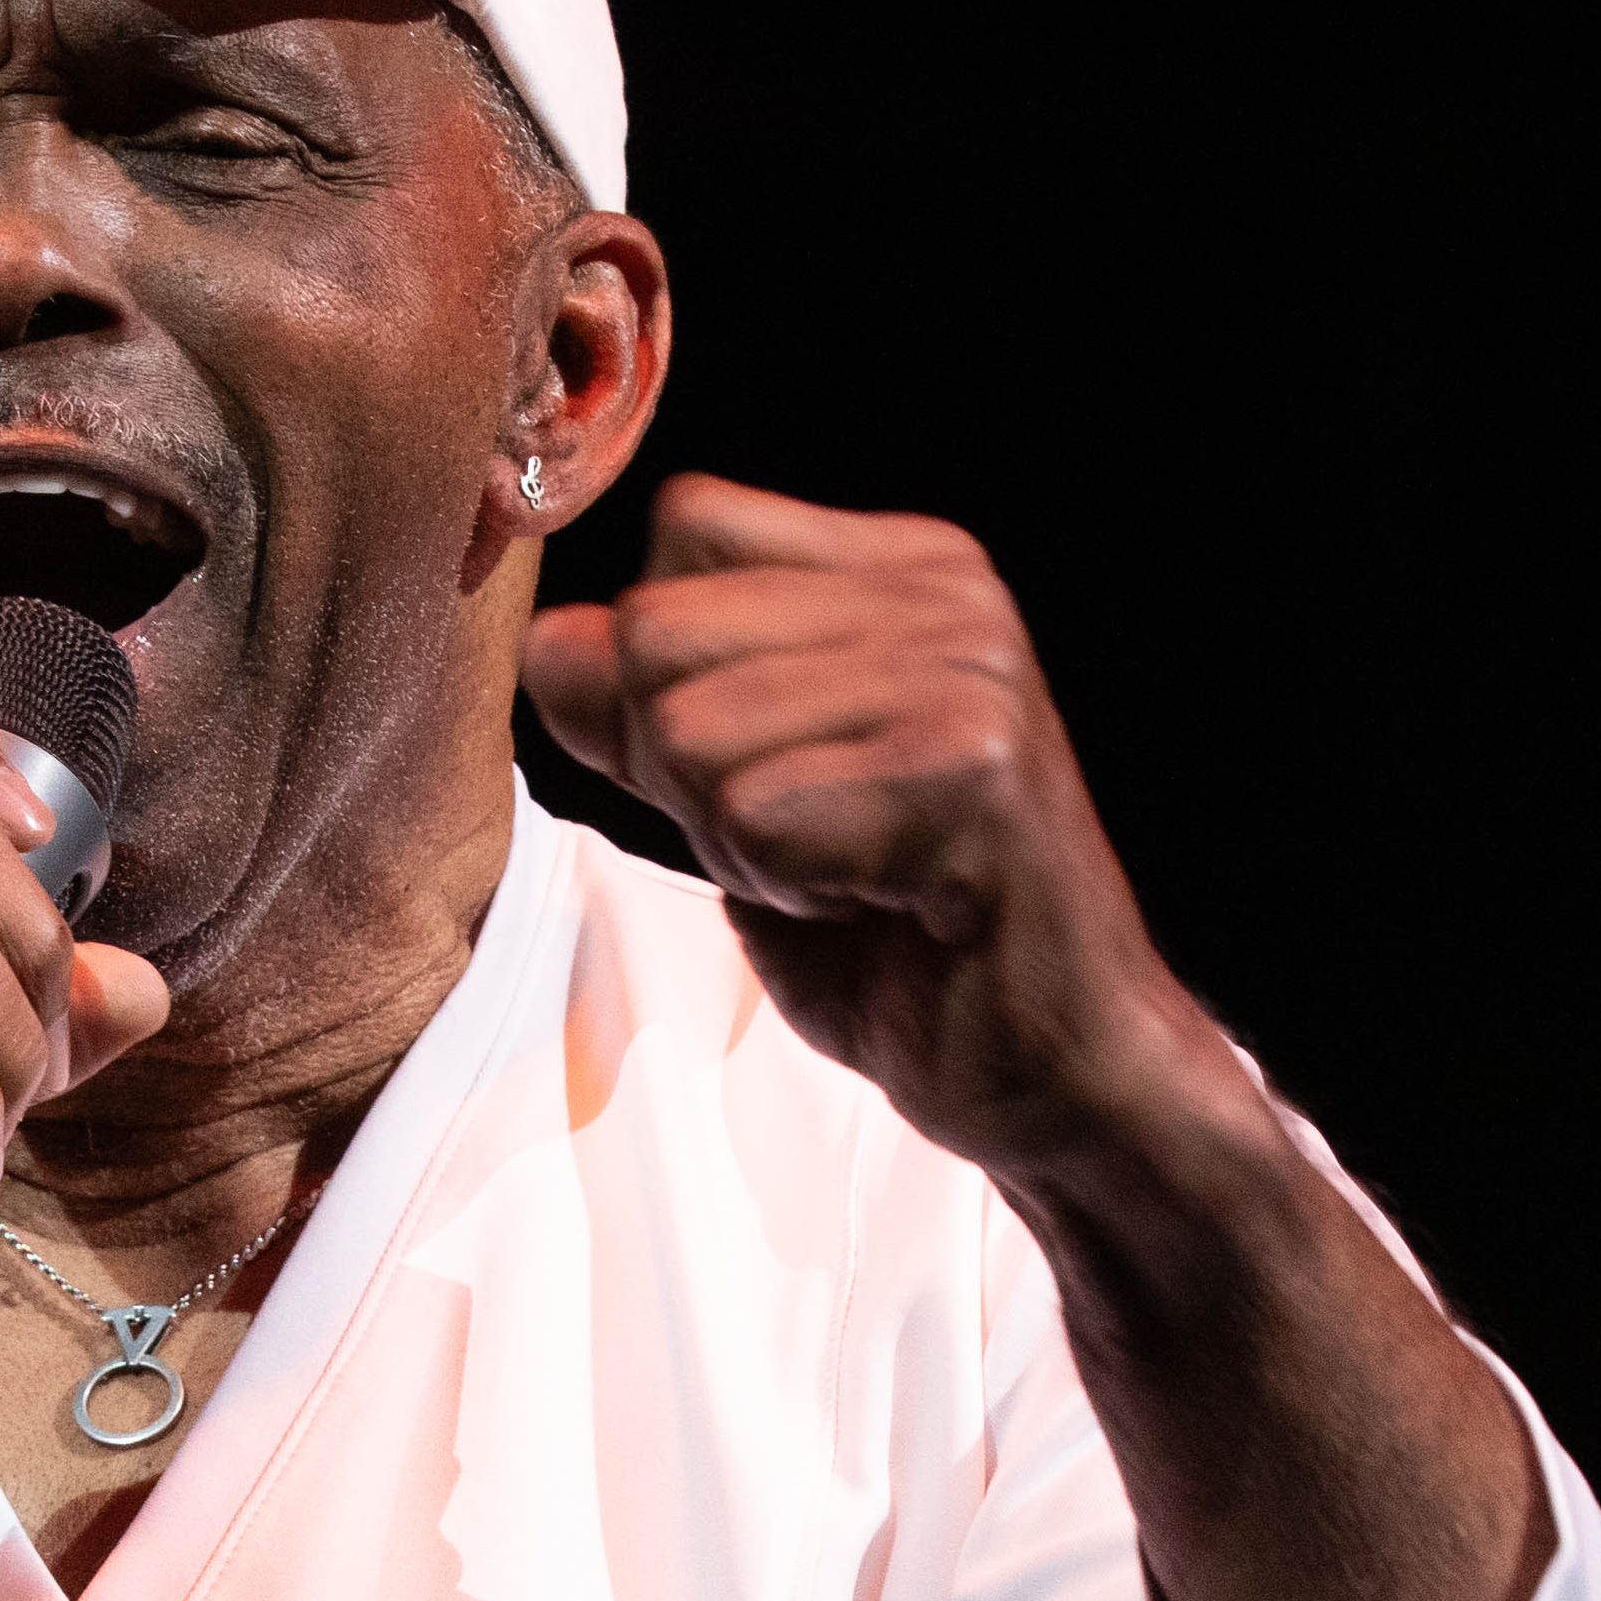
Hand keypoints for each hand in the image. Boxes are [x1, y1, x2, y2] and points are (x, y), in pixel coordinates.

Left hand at [520, 474, 1217, 1183]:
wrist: (1053, 1073)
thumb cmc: (900, 945)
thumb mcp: (736, 805)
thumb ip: (641, 713)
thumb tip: (547, 640)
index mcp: (904, 571)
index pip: (685, 527)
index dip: (666, 673)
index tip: (775, 776)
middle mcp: (950, 594)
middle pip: (660, 629)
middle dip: (688, 772)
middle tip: (815, 844)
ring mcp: (970, 674)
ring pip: (691, 729)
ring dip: (739, 841)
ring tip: (853, 878)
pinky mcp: (974, 771)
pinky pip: (755, 812)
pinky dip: (785, 888)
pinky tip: (881, 908)